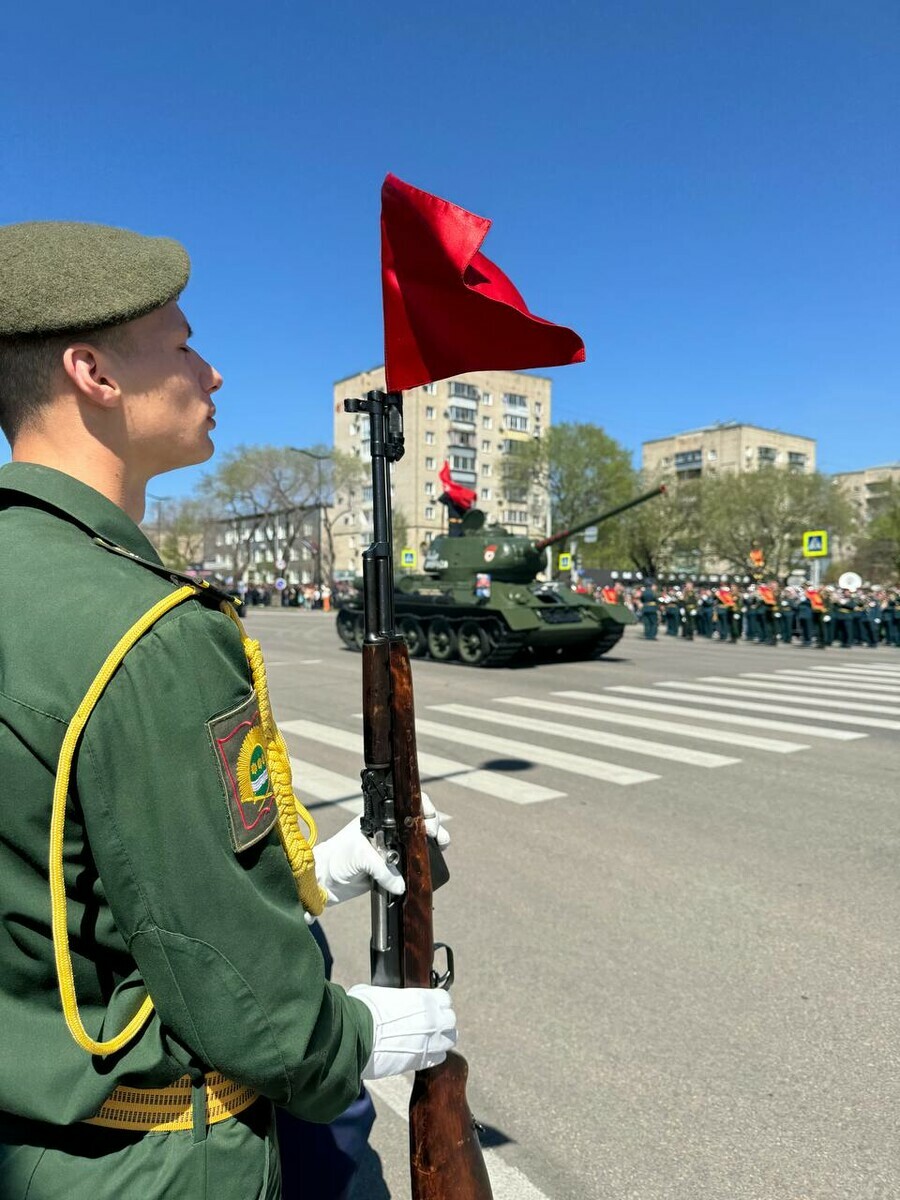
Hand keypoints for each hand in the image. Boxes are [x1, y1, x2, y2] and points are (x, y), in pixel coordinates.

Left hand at [313, 792, 448, 905]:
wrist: (325, 881)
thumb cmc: (337, 857)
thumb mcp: (359, 856)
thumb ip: (381, 869)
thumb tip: (401, 884)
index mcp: (380, 820)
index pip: (407, 806)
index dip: (422, 810)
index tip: (428, 824)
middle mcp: (389, 831)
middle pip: (418, 822)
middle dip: (433, 825)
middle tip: (437, 836)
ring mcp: (392, 849)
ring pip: (419, 843)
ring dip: (433, 844)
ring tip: (441, 846)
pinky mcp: (393, 869)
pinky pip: (413, 865)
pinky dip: (423, 865)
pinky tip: (431, 865)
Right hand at [347, 983, 456, 1078]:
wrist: (356, 1036)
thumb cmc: (363, 1010)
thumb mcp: (377, 993)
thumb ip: (389, 996)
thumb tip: (381, 997)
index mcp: (422, 998)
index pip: (444, 998)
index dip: (437, 1002)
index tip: (429, 1006)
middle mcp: (432, 1018)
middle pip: (450, 1019)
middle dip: (442, 1021)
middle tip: (429, 1025)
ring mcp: (430, 1040)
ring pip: (450, 1039)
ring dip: (441, 1039)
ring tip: (428, 1041)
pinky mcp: (422, 1061)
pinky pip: (440, 1058)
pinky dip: (433, 1056)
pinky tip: (421, 1054)